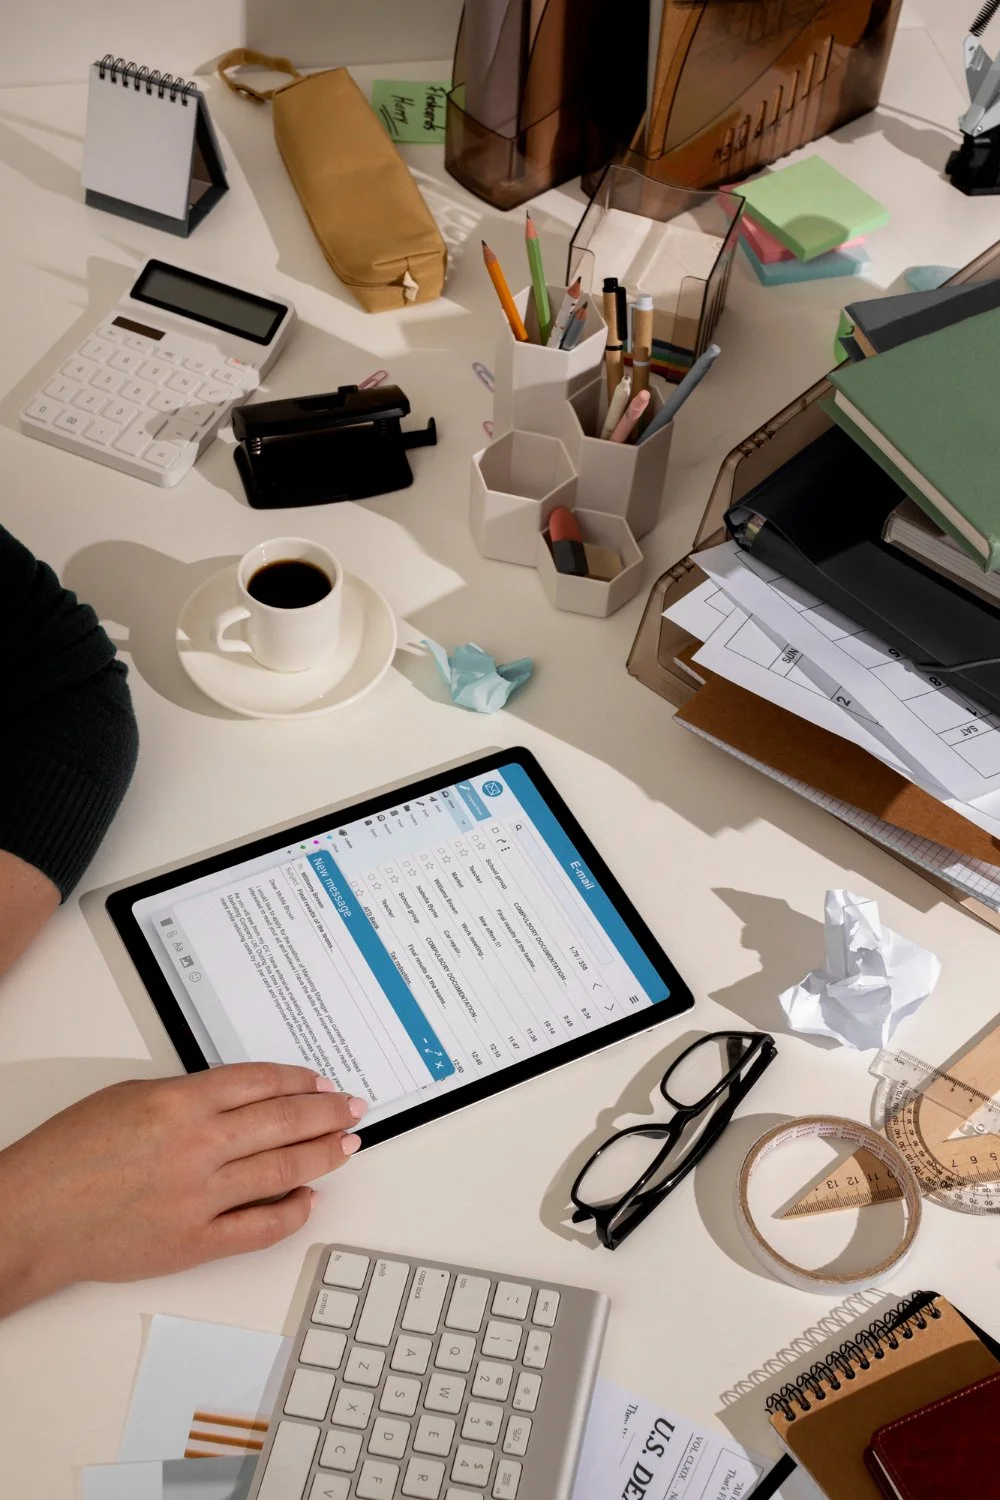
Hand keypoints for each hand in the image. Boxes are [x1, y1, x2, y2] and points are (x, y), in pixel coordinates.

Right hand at [0, 1063, 365, 1314]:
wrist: (35, 1215)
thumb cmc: (70, 1153)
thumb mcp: (131, 1096)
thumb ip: (189, 1096)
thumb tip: (242, 1100)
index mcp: (181, 1102)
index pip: (262, 1083)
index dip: (300, 1081)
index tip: (321, 1082)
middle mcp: (197, 1146)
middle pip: (284, 1122)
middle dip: (326, 1113)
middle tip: (351, 1109)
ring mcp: (200, 1197)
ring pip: (282, 1171)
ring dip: (321, 1156)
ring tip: (346, 1146)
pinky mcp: (194, 1242)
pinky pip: (259, 1229)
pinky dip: (291, 1213)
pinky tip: (308, 1200)